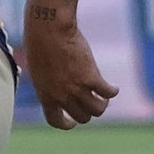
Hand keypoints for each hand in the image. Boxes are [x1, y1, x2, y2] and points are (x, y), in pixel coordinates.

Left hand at [22, 11, 117, 129]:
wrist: (49, 29)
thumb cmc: (41, 43)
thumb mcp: (39, 68)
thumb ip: (47, 82)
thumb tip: (56, 85)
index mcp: (45, 95)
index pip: (56, 121)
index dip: (67, 124)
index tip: (73, 121)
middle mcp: (61, 96)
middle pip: (82, 117)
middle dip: (88, 111)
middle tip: (93, 101)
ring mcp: (77, 89)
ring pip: (97, 109)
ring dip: (102, 104)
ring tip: (104, 96)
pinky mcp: (91, 78)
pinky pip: (107, 93)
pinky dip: (112, 92)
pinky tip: (114, 88)